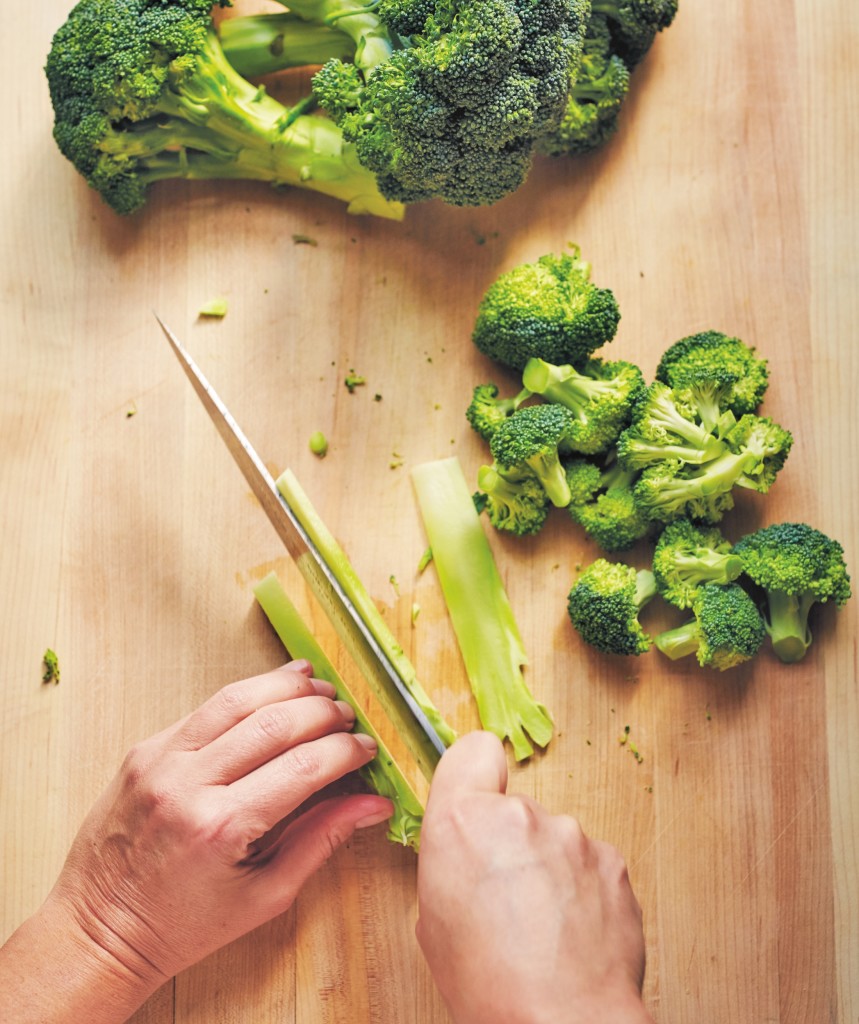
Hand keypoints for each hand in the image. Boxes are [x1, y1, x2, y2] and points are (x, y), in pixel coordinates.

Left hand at [0, 661, 391, 1023]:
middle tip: (348, 718)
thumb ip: (321, 840)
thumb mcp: (264, 895)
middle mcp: (188, 785)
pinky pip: (204, 709)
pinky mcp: (145, 750)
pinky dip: (245, 694)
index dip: (346, 751)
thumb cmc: (182, 924)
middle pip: (275, 723)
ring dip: (285, 687)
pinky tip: (272, 691)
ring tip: (319, 688)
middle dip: (323, 713)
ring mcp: (161, 761)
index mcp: (221, 827)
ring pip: (237, 699)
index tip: (366, 750)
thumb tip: (374, 806)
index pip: (304, 766)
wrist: (99, 930)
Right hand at [416, 732, 651, 1023]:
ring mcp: (572, 834)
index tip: (477, 794)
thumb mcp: (434, 917)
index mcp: (463, 820)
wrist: (559, 1023)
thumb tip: (469, 850)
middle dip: (510, 840)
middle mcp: (519, 814)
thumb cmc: (489, 984)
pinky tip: (572, 929)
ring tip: (543, 924)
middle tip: (506, 894)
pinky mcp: (612, 859)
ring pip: (553, 836)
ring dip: (548, 866)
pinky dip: (582, 887)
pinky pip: (588, 861)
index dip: (475, 772)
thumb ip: (452, 858)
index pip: (473, 750)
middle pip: (512, 806)